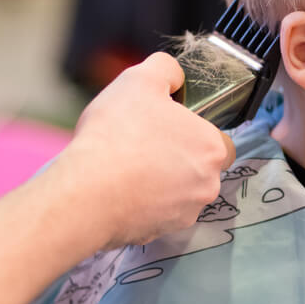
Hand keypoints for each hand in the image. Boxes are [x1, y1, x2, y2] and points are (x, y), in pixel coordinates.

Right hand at [56, 52, 235, 248]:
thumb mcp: (140, 79)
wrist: (85, 194)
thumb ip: (165, 69)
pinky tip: (118, 191)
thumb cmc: (117, 134)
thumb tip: (175, 77)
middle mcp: (208, 185)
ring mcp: (185, 213)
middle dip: (177, 158)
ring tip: (126, 168)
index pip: (219, 141)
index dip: (194, 132)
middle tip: (143, 146)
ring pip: (179, 193)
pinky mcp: (161, 233)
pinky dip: (143, 204)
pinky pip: (157, 214)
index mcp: (213, 149)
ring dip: (161, 182)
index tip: (168, 129)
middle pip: (199, 168)